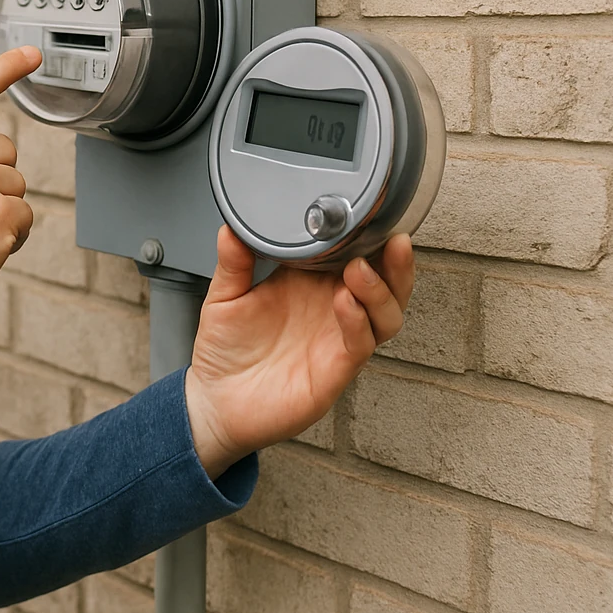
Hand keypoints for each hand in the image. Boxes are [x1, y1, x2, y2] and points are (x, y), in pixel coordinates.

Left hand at [184, 226, 414, 476]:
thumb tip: (232, 225)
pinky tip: (345, 303)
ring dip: (380, 290)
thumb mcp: (225, 296)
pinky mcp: (335, 370)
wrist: (215, 400)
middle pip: (387, 285)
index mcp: (313, 284)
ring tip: (360, 270)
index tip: (374, 212)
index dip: (372, 237)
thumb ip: (233, 262)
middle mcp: (333, 309)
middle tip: (391, 239)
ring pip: (385, 315)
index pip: (357, 255)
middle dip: (396, 263)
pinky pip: (359, 345)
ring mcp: (338, 340)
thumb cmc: (226, 349)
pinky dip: (357, 322)